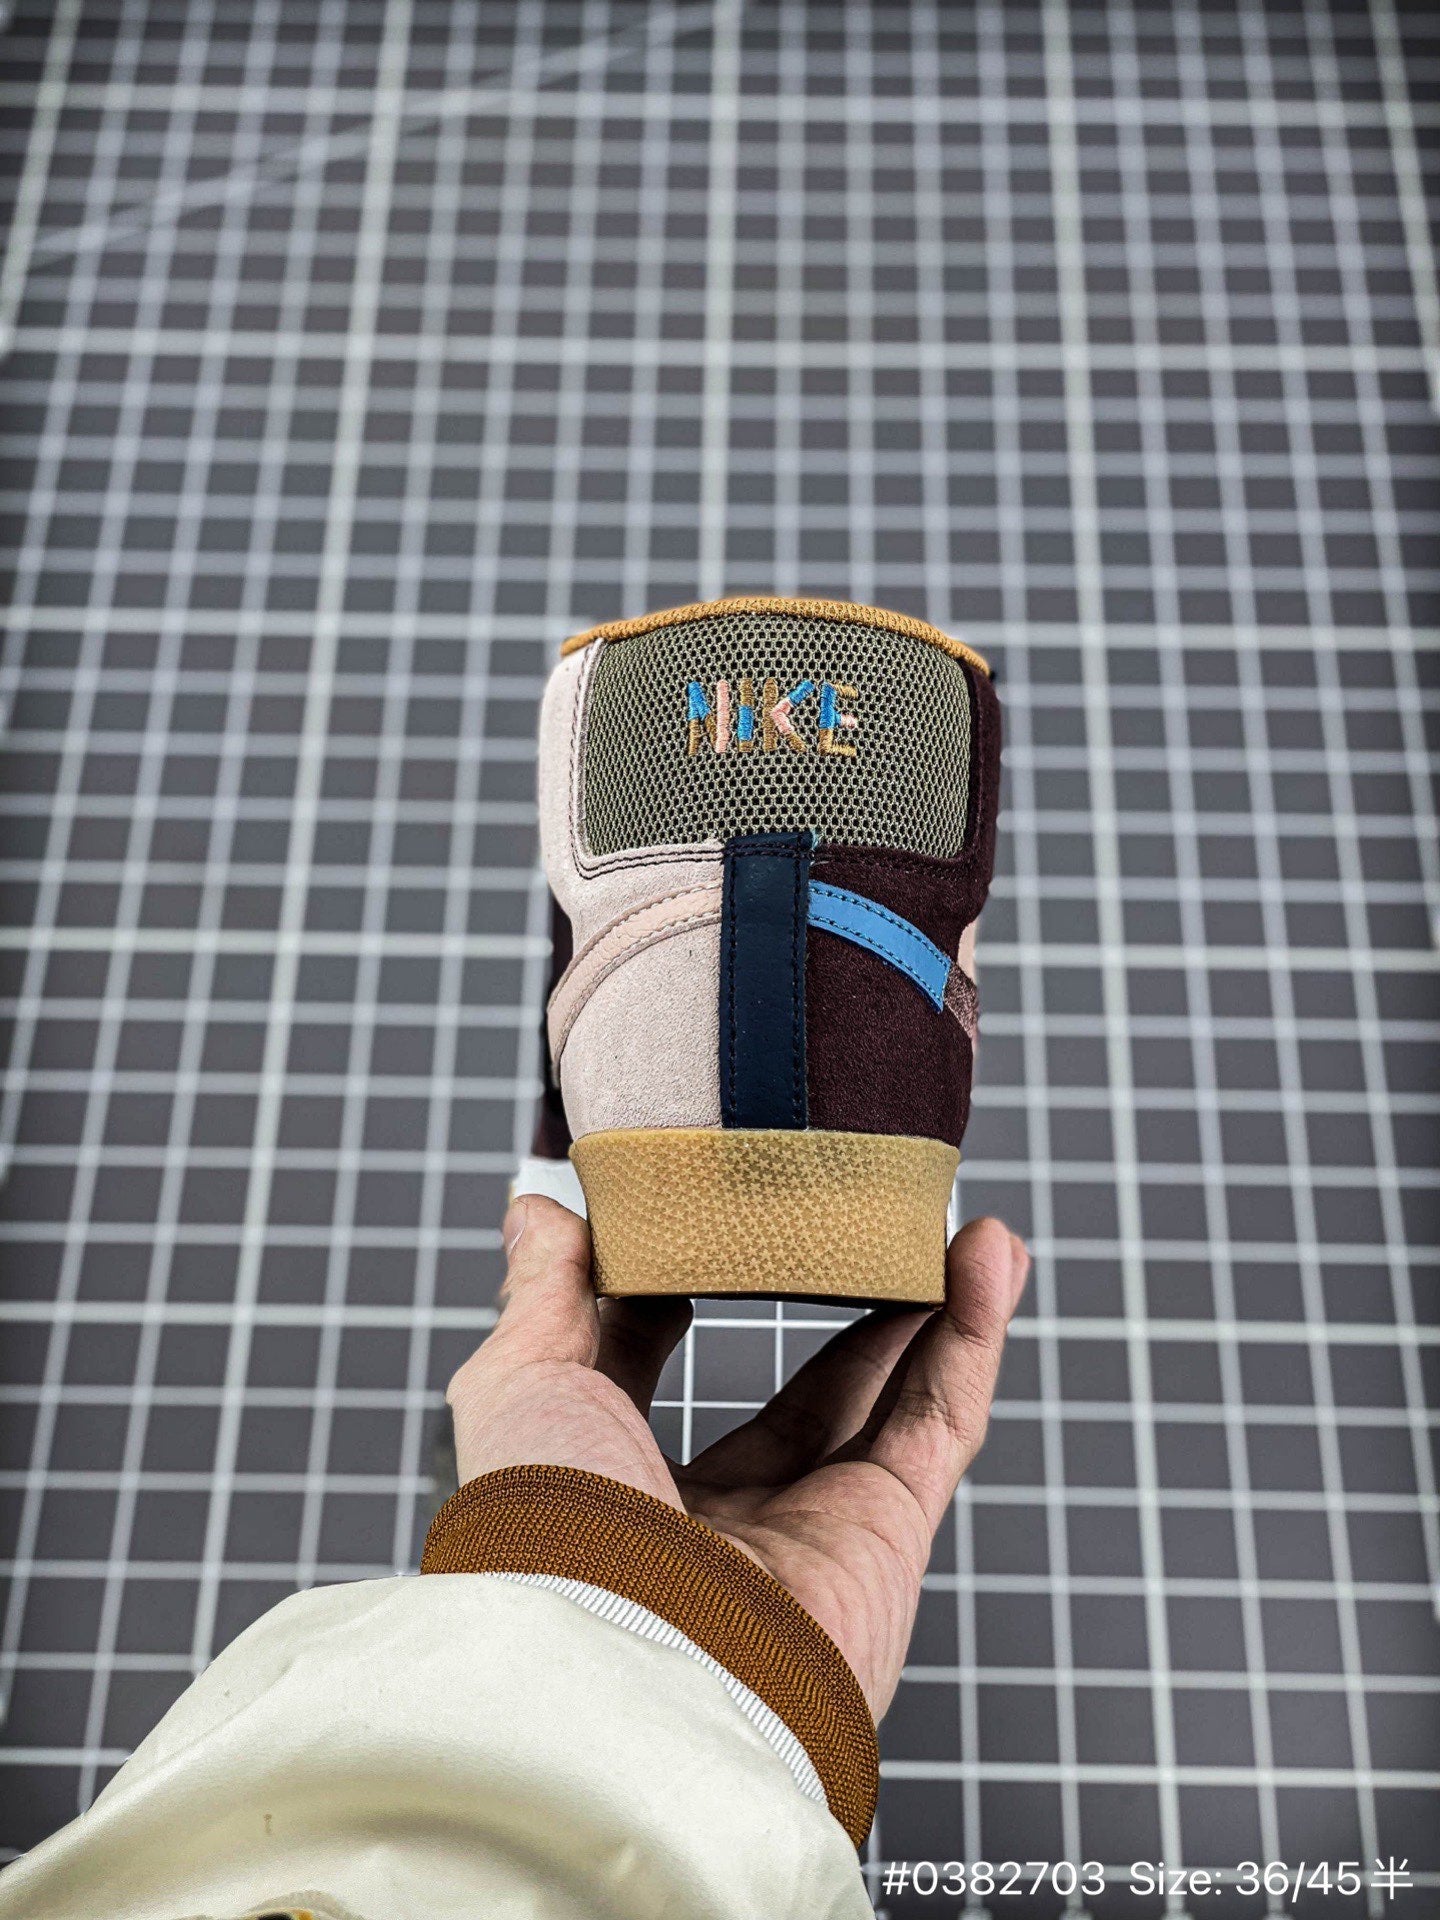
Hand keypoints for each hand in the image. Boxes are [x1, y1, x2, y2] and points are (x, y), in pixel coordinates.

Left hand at [447, 1195, 1029, 1717]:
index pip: (658, 1379)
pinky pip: (943, 1420)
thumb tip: (535, 1208)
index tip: (700, 1226)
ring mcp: (816, 1531)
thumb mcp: (522, 1385)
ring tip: (950, 1225)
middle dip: (838, 1308)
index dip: (679, 1300)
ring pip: (893, 1400)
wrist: (622, 1649)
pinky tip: (987, 1259)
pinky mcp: (889, 1537)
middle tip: (860, 1225)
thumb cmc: (548, 1529)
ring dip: (932, 1308)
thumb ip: (543, 1292)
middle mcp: (723, 1522)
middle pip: (803, 1395)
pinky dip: (973, 1339)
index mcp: (619, 1493)